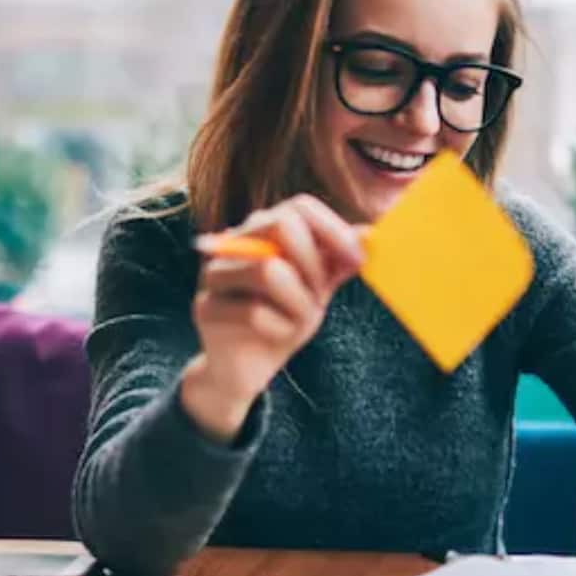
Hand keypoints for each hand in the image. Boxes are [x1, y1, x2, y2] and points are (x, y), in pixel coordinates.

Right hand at [180, 195, 364, 440]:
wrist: (245, 369)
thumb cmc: (281, 321)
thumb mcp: (317, 290)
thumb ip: (337, 262)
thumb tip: (369, 233)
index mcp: (263, 230)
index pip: (299, 207)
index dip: (334, 229)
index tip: (358, 260)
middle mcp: (234, 242)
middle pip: (280, 224)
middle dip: (313, 263)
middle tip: (319, 294)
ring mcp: (215, 273)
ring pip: (268, 270)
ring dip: (298, 302)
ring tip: (298, 320)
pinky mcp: (205, 308)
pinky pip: (254, 312)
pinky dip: (279, 328)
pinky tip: (276, 336)